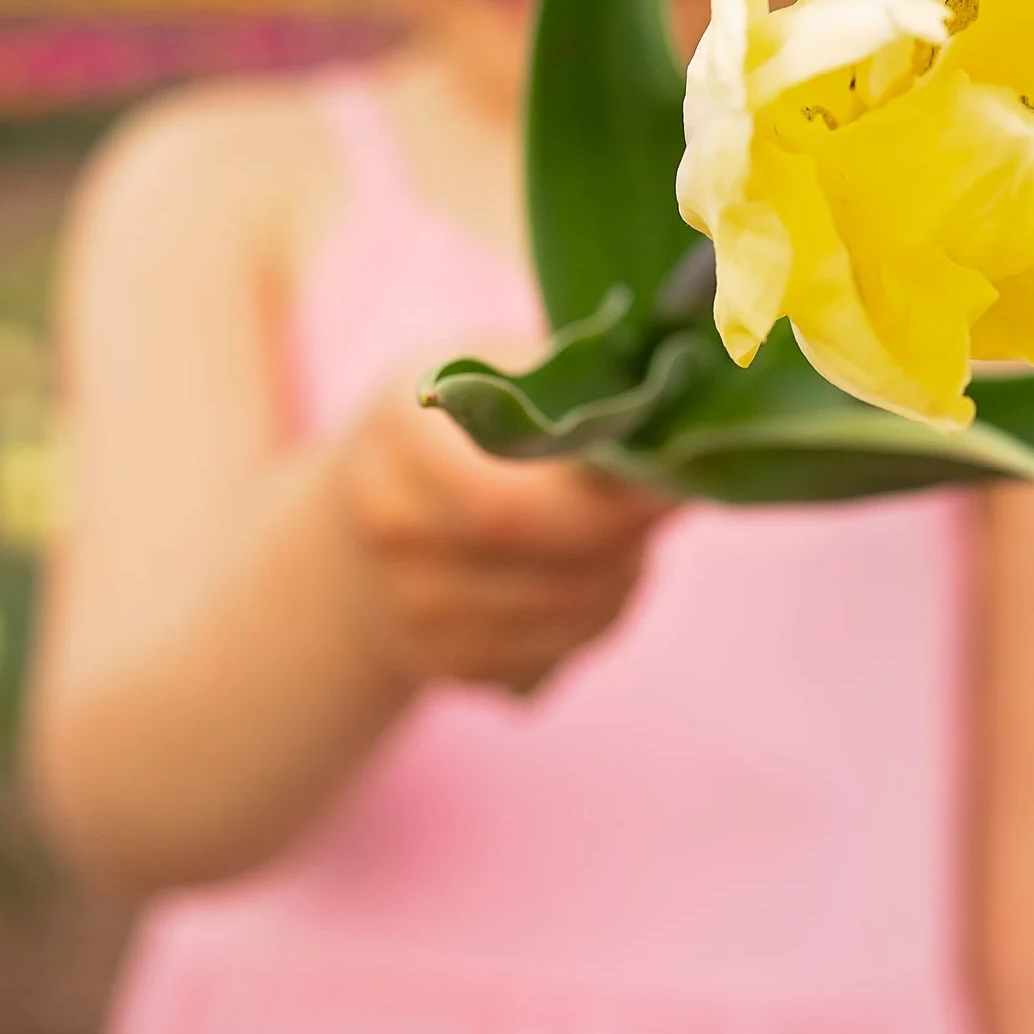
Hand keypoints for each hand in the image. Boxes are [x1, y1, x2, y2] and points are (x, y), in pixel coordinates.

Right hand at [329, 383, 673, 695]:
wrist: (364, 530)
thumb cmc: (458, 427)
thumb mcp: (497, 369)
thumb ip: (571, 393)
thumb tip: (670, 432)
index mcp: (400, 437)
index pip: (506, 508)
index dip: (605, 509)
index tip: (666, 485)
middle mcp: (388, 532)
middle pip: (549, 571)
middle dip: (627, 544)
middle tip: (661, 507)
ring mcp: (408, 609)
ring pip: (565, 619)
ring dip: (620, 579)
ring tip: (625, 535)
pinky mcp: (441, 664)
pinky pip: (553, 655)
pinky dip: (593, 618)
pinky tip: (590, 574)